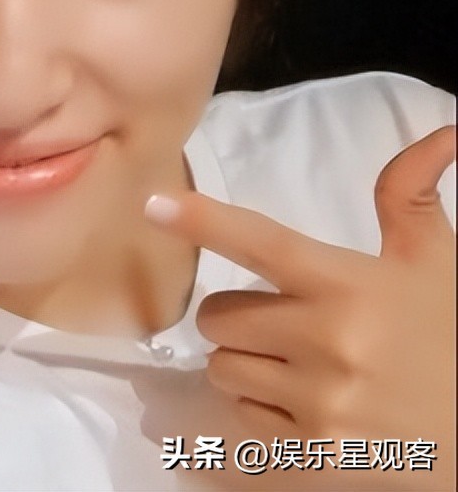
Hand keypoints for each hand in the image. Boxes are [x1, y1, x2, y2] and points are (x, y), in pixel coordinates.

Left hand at [146, 125, 455, 488]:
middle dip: (239, 317)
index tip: (154, 203)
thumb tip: (442, 133)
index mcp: (350, 286)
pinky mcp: (309, 450)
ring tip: (302, 364)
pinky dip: (265, 408)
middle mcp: (327, 340)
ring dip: (247, 363)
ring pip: (222, 368)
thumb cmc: (451, 338)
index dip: (205, 221)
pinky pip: (242, 414)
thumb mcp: (436, 265)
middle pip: (217, 317)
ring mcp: (317, 399)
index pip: (263, 243)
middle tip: (285, 322)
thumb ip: (411, 200)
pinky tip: (311, 403)